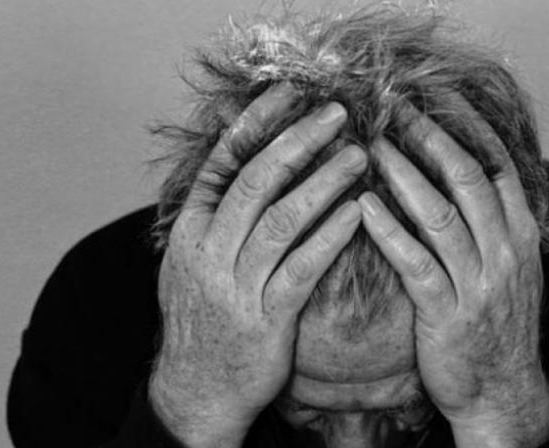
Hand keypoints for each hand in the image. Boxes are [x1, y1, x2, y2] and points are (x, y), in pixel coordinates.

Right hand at [150, 83, 365, 446]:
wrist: (197, 389)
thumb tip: (244, 166)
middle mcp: (208, 251)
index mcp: (190, 231)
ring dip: (323, 182)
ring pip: (282, 219)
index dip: (256, 124)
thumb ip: (214, 217)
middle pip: (256, 181)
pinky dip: (331, 236)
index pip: (221, 162)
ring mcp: (236, 285)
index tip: (288, 93)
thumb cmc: (205, 319)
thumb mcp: (191, 263)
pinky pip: (303, 268)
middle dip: (298, 141)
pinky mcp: (267, 318)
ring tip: (359, 156)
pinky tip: (358, 212)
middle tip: (336, 114)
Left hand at [359, 97, 548, 446]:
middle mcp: (504, 252)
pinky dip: (389, 231)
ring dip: (404, 175)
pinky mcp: (446, 314)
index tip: (437, 96)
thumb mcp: (511, 268)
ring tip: (372, 146)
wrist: (502, 390)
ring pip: (441, 215)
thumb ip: (494, 223)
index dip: (468, 126)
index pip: (498, 165)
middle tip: (396, 108)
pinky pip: (416, 263)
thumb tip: (465, 174)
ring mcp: (477, 283)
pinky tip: (363, 205)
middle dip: (432, 138)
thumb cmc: (496, 324)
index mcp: (520, 235)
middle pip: (468, 179)